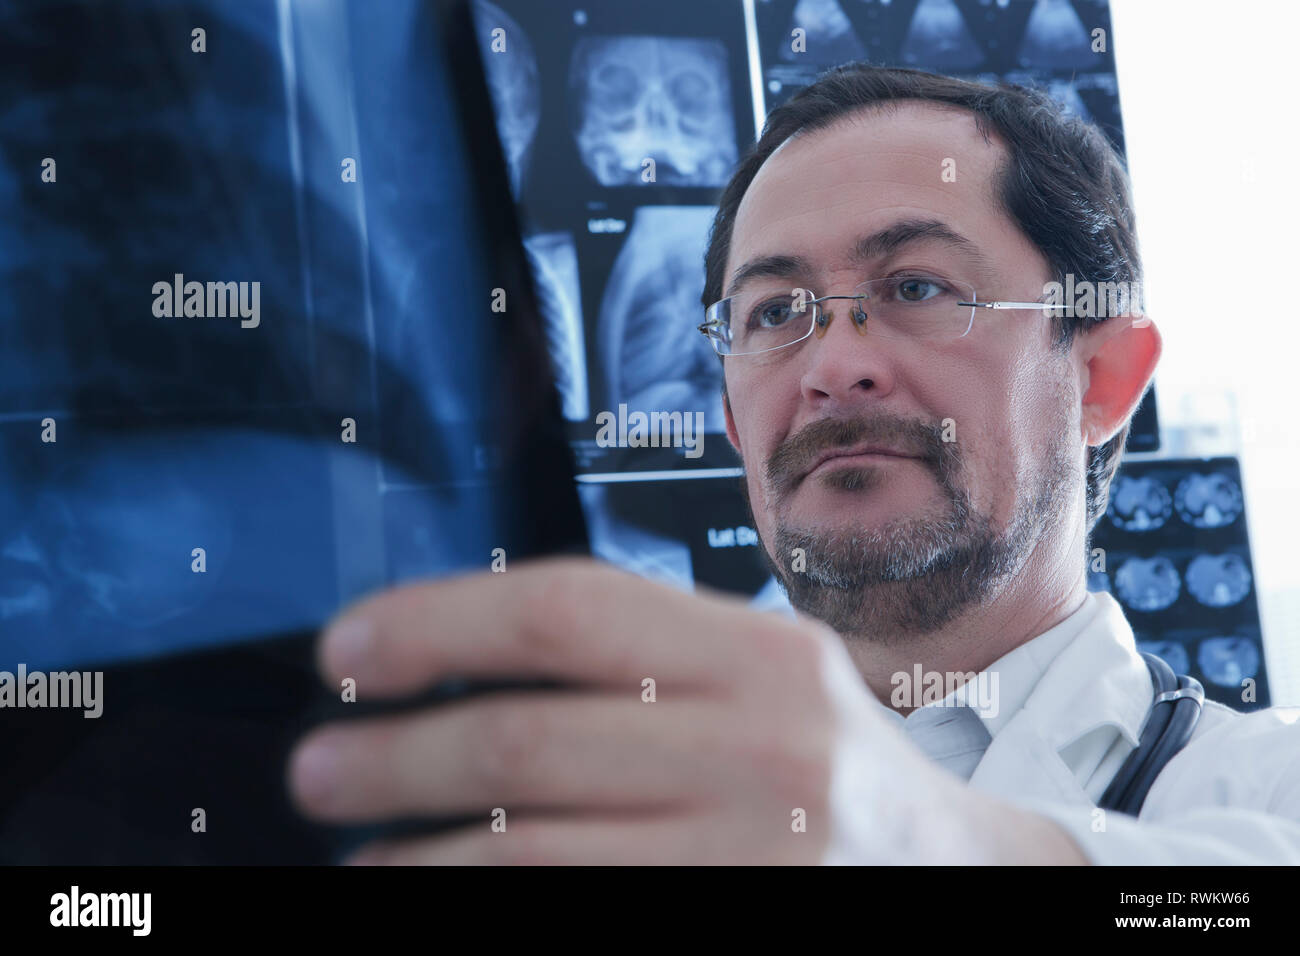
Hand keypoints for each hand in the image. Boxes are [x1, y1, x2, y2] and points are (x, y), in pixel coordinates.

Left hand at [286, 556, 1082, 863]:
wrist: (951, 873)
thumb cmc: (824, 761)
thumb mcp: (754, 675)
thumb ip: (635, 656)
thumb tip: (456, 661)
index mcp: (758, 652)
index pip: (565, 606)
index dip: (435, 621)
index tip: (348, 652)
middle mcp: (763, 745)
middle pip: (527, 734)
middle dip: (394, 755)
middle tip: (317, 769)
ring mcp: (752, 850)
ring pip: (532, 850)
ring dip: (420, 853)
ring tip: (360, 852)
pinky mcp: (729, 918)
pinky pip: (575, 910)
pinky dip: (490, 902)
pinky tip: (445, 890)